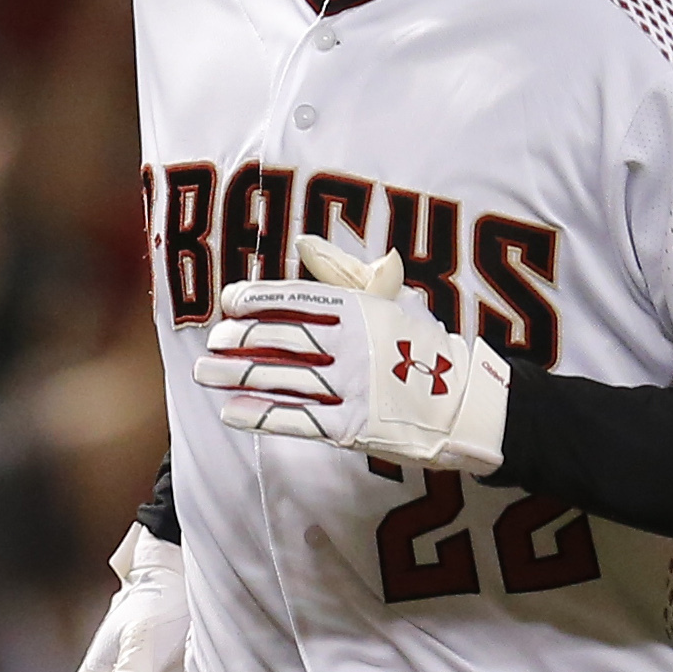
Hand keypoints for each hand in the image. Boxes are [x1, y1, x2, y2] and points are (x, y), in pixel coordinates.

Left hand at [198, 233, 508, 474]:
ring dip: (237, 375)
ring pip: (281, 378)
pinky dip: (260, 414)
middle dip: (240, 340)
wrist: (466, 405)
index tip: (228, 303)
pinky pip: (296, 419)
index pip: (295, 299)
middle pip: (281, 339)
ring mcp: (352, 388)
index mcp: (361, 311)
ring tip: (205, 372)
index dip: (256, 300)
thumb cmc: (424, 349)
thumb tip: (302, 244)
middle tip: (212, 341)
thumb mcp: (391, 302)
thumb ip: (343, 276)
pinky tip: (231, 410)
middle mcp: (352, 347)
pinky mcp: (352, 427)